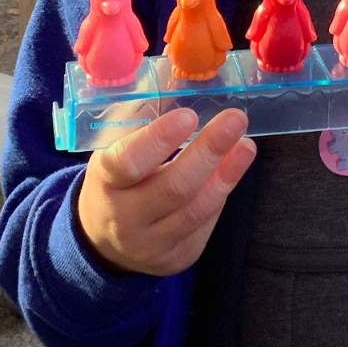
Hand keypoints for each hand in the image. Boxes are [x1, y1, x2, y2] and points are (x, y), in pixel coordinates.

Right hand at [75, 107, 256, 276]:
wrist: (102, 240)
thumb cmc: (115, 180)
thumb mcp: (112, 151)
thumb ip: (140, 124)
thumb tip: (182, 87)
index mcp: (105, 184)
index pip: (129, 162)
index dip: (159, 139)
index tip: (189, 115)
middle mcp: (125, 220)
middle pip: (173, 188)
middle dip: (209, 152)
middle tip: (235, 119)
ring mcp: (151, 246)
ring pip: (196, 210)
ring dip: (226, 175)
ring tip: (245, 146)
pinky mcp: (176, 259)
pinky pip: (204, 224)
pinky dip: (219, 193)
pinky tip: (232, 169)